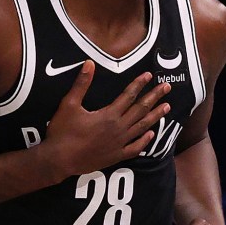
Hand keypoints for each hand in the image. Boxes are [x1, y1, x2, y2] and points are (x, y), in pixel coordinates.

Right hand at [44, 60, 170, 177]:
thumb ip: (81, 84)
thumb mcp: (69, 105)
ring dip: (155, 116)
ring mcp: (119, 144)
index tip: (149, 75)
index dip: (139, 84)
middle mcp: (118, 129)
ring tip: (167, 107)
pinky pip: (135, 148)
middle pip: (140, 110)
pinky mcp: (116, 156)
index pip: (128, 96)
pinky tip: (151, 134)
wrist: (59, 160)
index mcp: (109, 115)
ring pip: (142, 127)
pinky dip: (144, 141)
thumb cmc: (62, 132)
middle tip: (167, 87)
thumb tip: (89, 63)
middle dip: (154, 97)